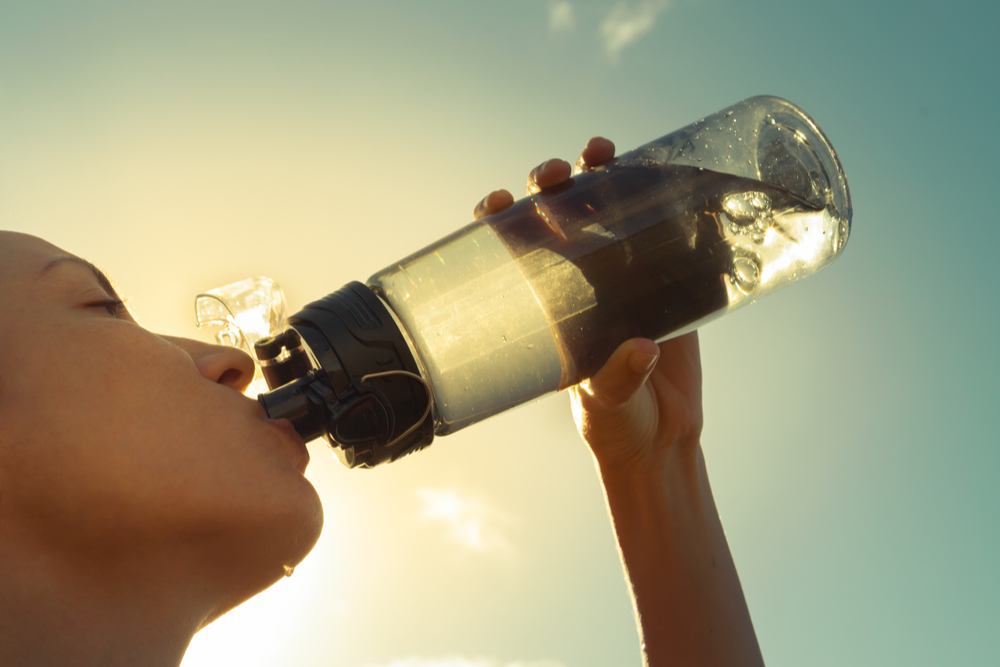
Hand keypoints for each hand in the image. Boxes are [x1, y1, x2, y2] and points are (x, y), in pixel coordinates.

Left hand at [472, 136, 702, 474]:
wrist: (663, 441)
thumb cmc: (616, 425)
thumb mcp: (607, 404)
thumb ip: (618, 378)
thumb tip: (641, 349)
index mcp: (550, 307)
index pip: (515, 252)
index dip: (500, 221)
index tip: (496, 204)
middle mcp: (582, 283)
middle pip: (560, 218)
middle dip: (552, 186)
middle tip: (557, 175)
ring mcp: (626, 278)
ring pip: (609, 213)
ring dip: (603, 178)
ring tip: (601, 154)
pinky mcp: (670, 283)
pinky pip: (666, 234)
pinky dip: (666, 203)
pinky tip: (667, 175)